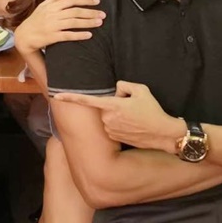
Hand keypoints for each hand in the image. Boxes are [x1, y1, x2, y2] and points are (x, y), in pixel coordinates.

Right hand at [14, 0, 104, 55]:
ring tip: (99, 23)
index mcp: (52, 6)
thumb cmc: (35, 19)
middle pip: (75, 11)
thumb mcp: (43, 6)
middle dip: (90, 12)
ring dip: (88, 22)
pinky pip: (68, 35)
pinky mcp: (52, 37)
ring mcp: (53, 26)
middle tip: (103, 14)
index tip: (97, 1)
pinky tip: (89, 35)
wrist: (24, 35)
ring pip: (74, 22)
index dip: (85, 0)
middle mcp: (53, 14)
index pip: (71, 0)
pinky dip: (79, 35)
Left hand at [53, 81, 184, 152]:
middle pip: (103, 104)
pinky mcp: (114, 137)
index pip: (87, 100)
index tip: (57, 96)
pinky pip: (111, 126)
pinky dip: (119, 124)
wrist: (164, 134)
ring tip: (134, 117)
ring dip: (117, 114)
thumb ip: (123, 84)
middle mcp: (108, 119)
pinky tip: (132, 125)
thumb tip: (115, 90)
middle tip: (131, 107)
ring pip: (107, 115)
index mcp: (112, 105)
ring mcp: (110, 130)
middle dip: (113, 103)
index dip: (71, 97)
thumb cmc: (153, 111)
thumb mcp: (141, 90)